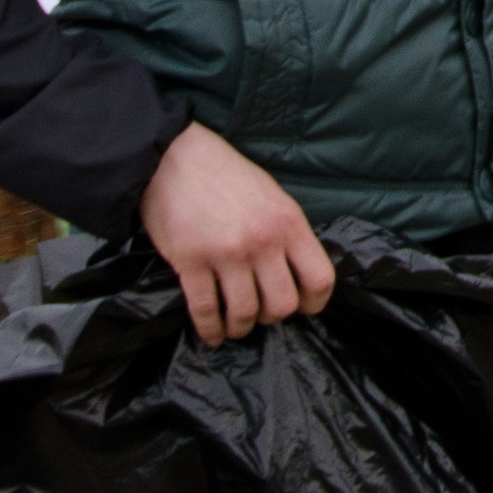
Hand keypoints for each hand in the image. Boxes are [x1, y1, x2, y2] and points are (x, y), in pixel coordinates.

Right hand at [141, 120, 336, 346]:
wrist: (172, 158)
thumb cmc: (225, 174)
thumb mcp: (272, 195)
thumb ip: (287, 232)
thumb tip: (297, 272)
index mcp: (288, 222)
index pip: (320, 279)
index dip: (313, 303)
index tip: (301, 307)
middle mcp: (262, 241)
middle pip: (283, 305)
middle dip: (272, 317)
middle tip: (260, 312)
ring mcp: (226, 253)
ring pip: (245, 314)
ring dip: (241, 327)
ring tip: (235, 325)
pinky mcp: (190, 262)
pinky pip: (206, 311)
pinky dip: (210, 330)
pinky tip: (212, 335)